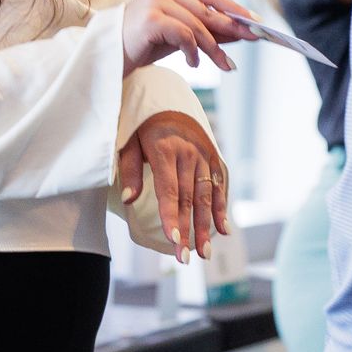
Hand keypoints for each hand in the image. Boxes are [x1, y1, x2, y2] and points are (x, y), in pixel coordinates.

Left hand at [116, 110, 228, 260]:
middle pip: (189, 198)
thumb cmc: (141, 122)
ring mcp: (204, 154)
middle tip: (185, 258)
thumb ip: (129, 170)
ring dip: (206, 226)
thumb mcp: (128, 140)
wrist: (166, 93)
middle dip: (188, 231)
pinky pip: (219, 184)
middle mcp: (188, 153)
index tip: (172, 240)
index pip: (168, 190)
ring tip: (204, 253)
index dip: (171, 217)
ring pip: (206, 195)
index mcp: (165, 149)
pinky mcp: (214, 155)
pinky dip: (222, 207)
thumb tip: (128, 199)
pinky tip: (223, 229)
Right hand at [121, 0, 254, 74]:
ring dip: (214, 48)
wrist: (108, 55)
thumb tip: (239, 32)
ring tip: (222, 65)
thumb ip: (205, 30)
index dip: (234, 7)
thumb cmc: (143, 43)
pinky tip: (193, 63)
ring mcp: (156, 1)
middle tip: (252, 40)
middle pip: (208, 9)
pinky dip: (193, 52)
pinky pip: (184, 35)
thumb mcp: (179, 35)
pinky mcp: (151, 18)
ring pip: (198, 25)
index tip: (254, 21)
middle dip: (233, 27)